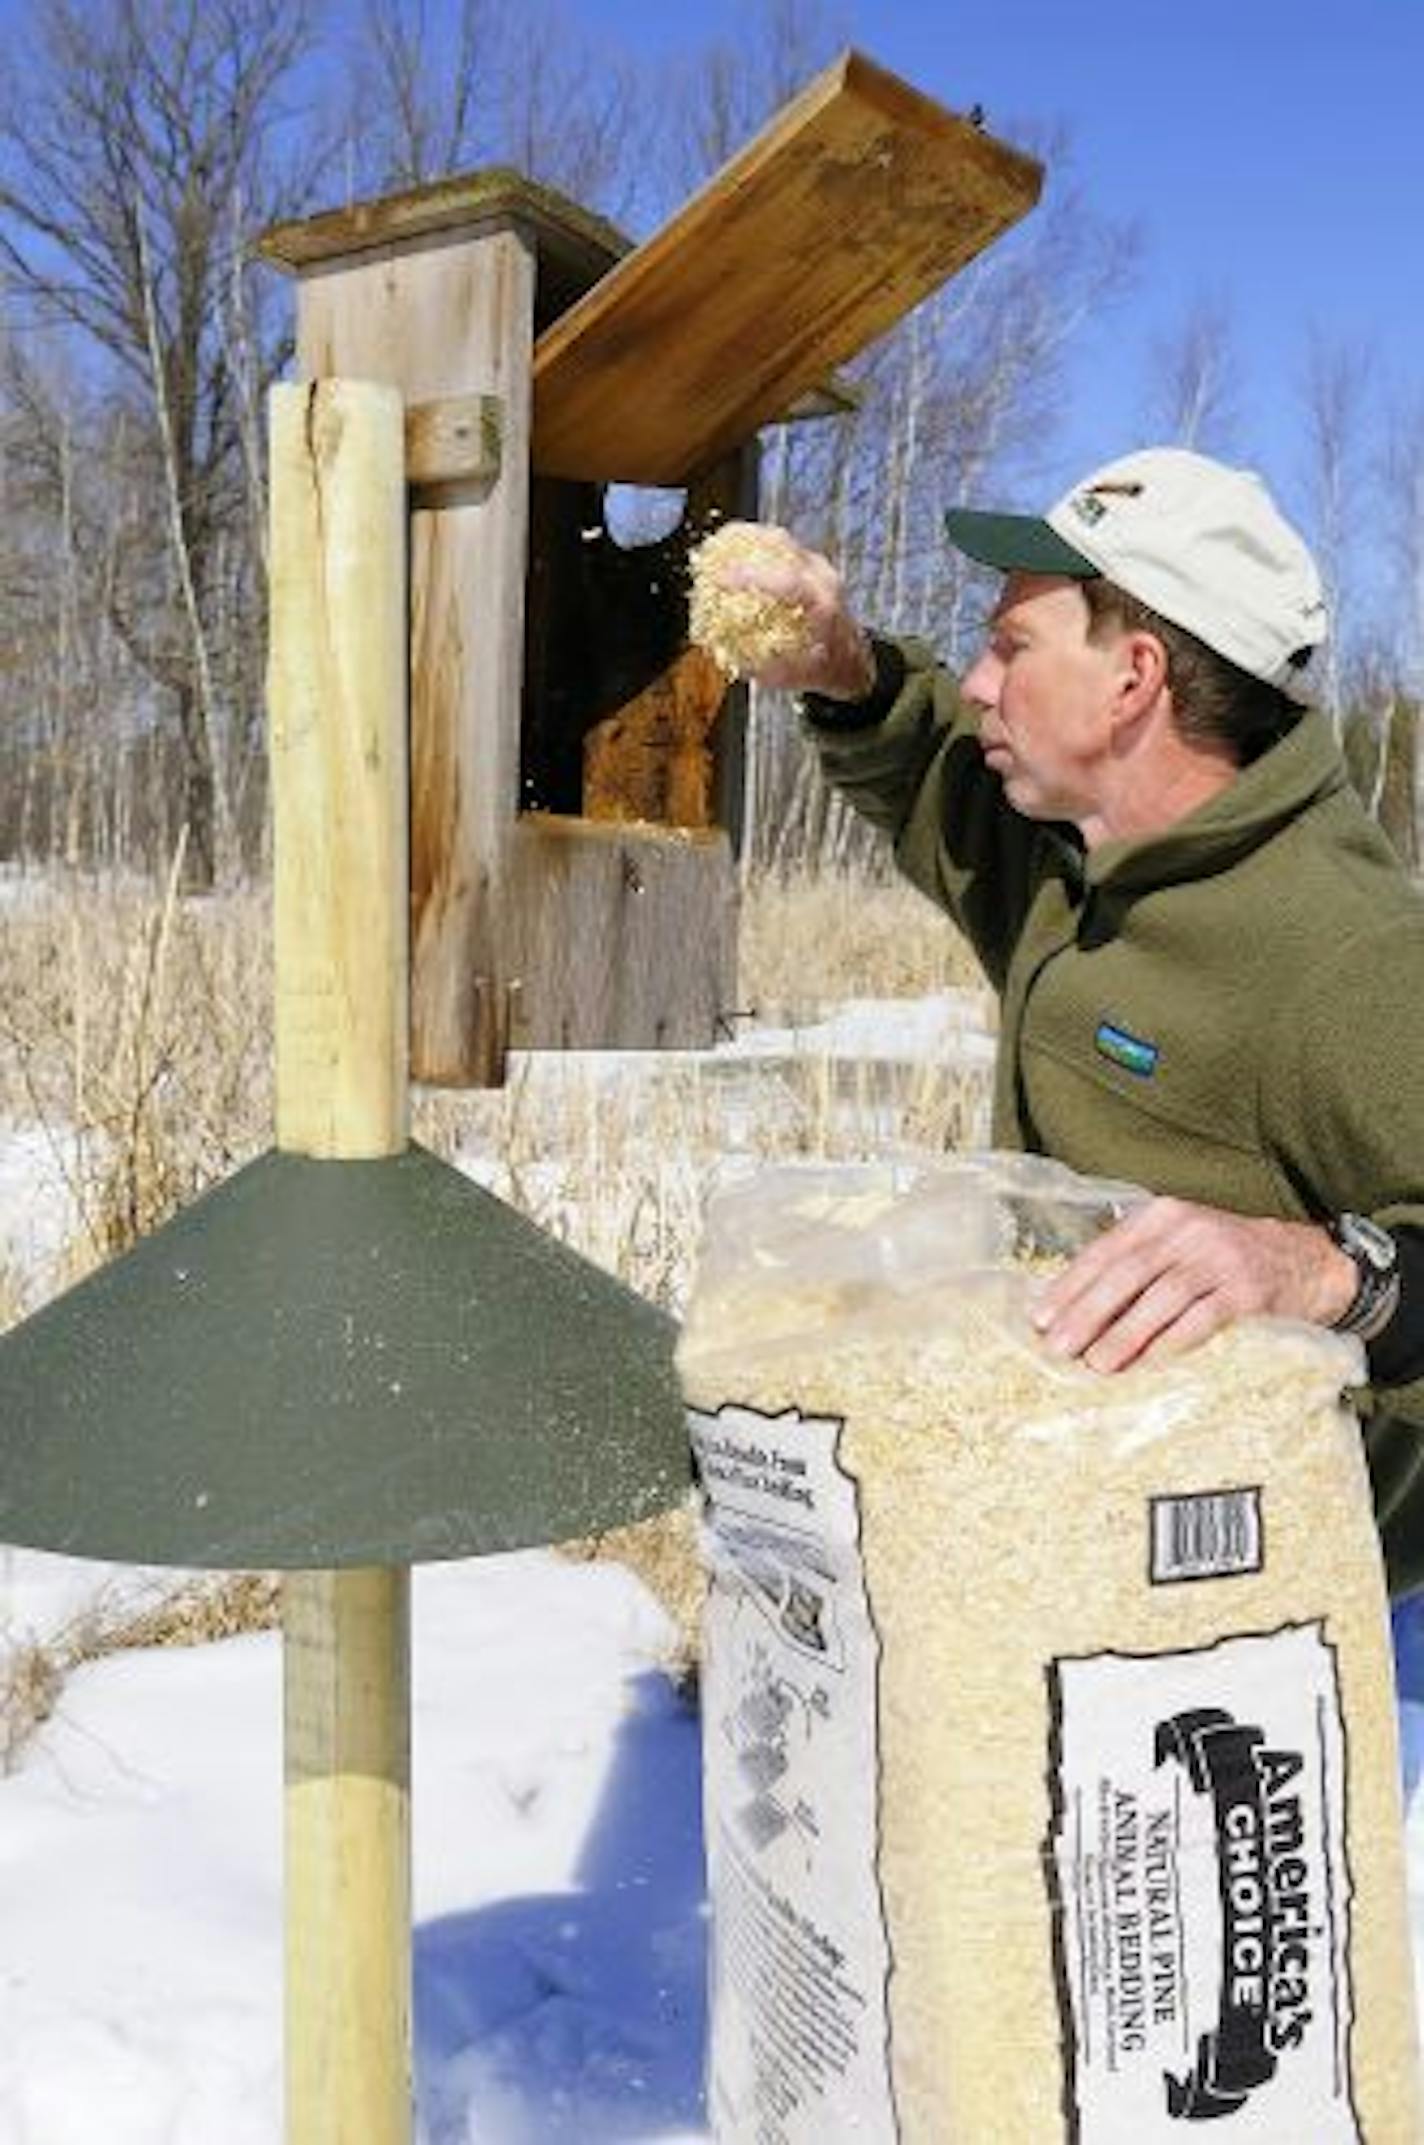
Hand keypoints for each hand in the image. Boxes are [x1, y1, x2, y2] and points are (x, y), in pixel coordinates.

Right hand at [703, 522, 875, 696]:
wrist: (853, 659)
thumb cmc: (823, 669)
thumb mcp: (793, 678)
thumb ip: (762, 668)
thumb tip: (726, 654)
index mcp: (822, 608)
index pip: (787, 584)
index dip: (751, 578)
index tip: (719, 579)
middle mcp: (824, 580)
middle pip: (782, 547)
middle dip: (744, 544)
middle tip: (712, 551)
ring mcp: (820, 568)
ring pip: (781, 540)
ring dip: (748, 538)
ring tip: (718, 544)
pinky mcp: (812, 564)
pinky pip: (782, 545)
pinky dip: (757, 544)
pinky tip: (734, 549)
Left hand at [1030, 1197, 1359, 1372]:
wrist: (1309, 1262)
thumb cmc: (1226, 1262)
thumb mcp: (1179, 1247)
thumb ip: (1135, 1268)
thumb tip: (1073, 1312)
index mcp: (1162, 1217)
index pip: (1106, 1251)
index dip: (1071, 1286)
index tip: (1041, 1320)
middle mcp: (1189, 1231)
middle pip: (1128, 1272)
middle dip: (1088, 1312)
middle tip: (1059, 1347)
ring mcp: (1221, 1258)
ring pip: (1162, 1297)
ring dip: (1125, 1333)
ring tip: (1096, 1364)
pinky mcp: (1249, 1291)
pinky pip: (1203, 1319)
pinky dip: (1172, 1343)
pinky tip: (1148, 1365)